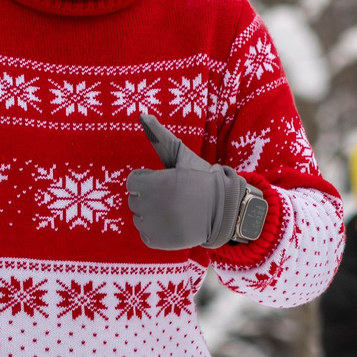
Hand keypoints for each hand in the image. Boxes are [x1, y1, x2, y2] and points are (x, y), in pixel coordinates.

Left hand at [126, 115, 255, 250]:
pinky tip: (174, 223)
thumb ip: (159, 137)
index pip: (132, 183)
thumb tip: (142, 114)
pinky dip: (157, 232)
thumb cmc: (201, 180)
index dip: (148, 180)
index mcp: (158, 183)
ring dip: (152, 215)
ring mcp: (158, 226)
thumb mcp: (181, 157)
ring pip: (139, 219)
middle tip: (173, 196)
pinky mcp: (162, 242)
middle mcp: (155, 206)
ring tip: (174, 210)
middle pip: (134, 201)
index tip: (166, 181)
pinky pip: (146, 235)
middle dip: (150, 197)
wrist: (224, 209)